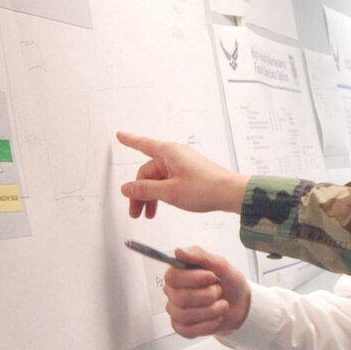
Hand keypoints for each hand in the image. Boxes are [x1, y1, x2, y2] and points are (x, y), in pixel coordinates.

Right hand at [117, 132, 247, 217]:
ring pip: (159, 179)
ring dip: (151, 196)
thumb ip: (145, 190)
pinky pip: (169, 181)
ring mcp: (183, 164)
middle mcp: (175, 155)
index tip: (120, 136)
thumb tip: (127, 188)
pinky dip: (163, 193)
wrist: (230, 193)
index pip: (142, 145)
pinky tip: (162, 206)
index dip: (129, 141)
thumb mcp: (169, 192)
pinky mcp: (191, 173)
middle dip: (140, 192)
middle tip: (136, 211)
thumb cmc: (205, 188)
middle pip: (148, 172)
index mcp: (168, 153)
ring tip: (148, 214)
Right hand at [162, 247, 250, 337]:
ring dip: (210, 311)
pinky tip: (216, 318)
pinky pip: (187, 331)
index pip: (173, 277)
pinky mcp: (181, 327)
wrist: (240, 303)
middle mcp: (173, 292)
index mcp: (178, 273)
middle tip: (218, 292)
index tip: (211, 276)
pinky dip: (207, 325)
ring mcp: (176, 310)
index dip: (194, 278)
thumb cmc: (228, 283)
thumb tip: (179, 252)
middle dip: (207, 295)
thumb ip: (200, 256)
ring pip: (185, 315)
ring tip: (221, 305)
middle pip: (181, 297)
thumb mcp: (220, 264)